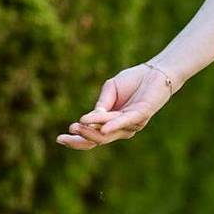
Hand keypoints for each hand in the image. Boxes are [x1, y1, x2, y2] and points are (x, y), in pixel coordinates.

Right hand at [56, 63, 177, 149]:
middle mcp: (123, 127)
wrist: (154, 73)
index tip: (59, 139)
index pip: (93, 136)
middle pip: (100, 140)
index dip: (77, 140)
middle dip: (81, 140)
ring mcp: (133, 123)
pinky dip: (114, 125)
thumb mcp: (110, 91)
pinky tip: (103, 129)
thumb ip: (101, 105)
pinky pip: (126, 122)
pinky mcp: (142, 114)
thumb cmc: (133, 82)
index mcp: (112, 122)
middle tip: (64, 136)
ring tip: (77, 126)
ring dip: (92, 129)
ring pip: (109, 132)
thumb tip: (87, 119)